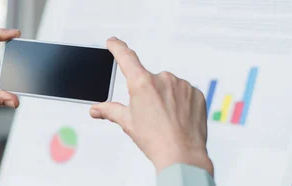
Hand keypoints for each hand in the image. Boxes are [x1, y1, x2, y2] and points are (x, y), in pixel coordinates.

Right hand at [89, 37, 212, 174]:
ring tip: (165, 118)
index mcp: (142, 84)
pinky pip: (184, 92)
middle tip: (149, 113)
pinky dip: (180, 102)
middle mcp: (163, 79)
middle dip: (147, 92)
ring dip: (165, 97)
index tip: (113, 42)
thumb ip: (110, 111)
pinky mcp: (196, 93)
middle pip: (149, 79)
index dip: (117, 48)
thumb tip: (95, 109)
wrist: (182, 155)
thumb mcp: (127, 123)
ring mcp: (181, 85)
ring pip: (168, 86)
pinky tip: (178, 117)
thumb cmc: (155, 140)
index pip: (126, 57)